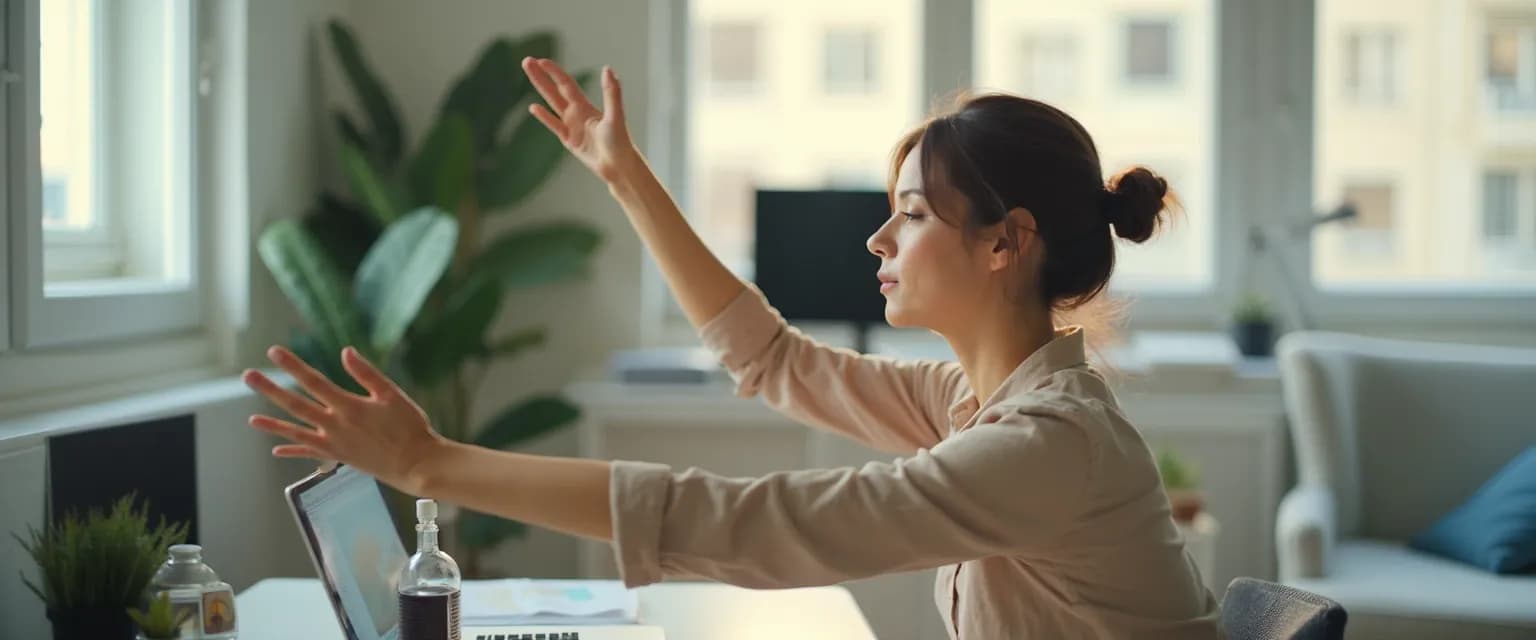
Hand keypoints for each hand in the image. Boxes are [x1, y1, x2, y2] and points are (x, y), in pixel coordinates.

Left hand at [242, 346, 443, 493]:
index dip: (293, 365)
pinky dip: (292, 451)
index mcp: (349, 406)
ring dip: (272, 425)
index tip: (274, 352)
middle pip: (295, 405)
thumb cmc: (410, 427)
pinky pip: (309, 453)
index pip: (313, 381)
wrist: (415, 464)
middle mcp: (335, 425)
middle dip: (270, 389)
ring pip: (295, 432)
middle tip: (248, 376)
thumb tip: (345, 352)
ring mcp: (333, 443)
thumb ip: (367, 373)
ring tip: (251, 420)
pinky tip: (276, 449)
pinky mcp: (338, 456)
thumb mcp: (392, 395)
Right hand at [522, 57, 637, 183]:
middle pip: (554, 90)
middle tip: (526, 61)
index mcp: (586, 106)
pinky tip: (533, 107)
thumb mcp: (615, 115)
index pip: (566, 84)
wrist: (618, 166)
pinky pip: (553, 125)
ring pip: (551, 103)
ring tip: (528, 76)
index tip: (541, 61)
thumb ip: (611, 93)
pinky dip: (543, 116)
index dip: (554, 72)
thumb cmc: (620, 141)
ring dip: (539, 89)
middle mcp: (577, 113)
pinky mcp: (569, 141)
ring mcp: (572, 126)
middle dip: (540, 76)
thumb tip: (608, 69)